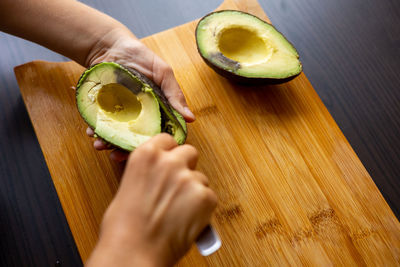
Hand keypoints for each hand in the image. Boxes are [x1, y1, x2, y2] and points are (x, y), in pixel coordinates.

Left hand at [85, 29, 194, 160]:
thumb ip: (174, 95)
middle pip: (136, 139)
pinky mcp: (104, 110)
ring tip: (99, 144)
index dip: (153, 145)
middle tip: (115, 155)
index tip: (146, 152)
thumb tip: (191, 119)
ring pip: (117, 135)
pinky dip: (96, 130)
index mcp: (158, 111)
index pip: (158, 133)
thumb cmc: (141, 57)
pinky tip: (91, 132)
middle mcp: (140, 116)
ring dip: (108, 143)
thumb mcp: (162, 72)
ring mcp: (121, 114)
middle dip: (125, 149)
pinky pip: (101, 125)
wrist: (111, 46)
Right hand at [85, 134, 216, 266]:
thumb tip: (157, 174)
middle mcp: (169, 161)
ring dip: (194, 190)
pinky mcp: (205, 197)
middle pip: (189, 152)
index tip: (170, 161)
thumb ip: (147, 172)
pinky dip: (203, 208)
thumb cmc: (124, 227)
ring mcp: (189, 178)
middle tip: (178, 186)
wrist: (133, 253)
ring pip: (201, 177)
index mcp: (146, 155)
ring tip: (180, 211)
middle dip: (186, 166)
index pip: (168, 139)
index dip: (170, 152)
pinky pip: (209, 197)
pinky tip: (187, 220)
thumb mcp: (128, 186)